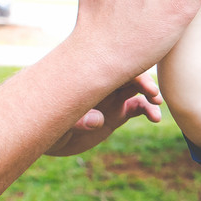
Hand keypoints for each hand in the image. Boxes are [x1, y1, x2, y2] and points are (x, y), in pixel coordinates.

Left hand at [46, 73, 163, 156]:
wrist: (47, 137)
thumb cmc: (46, 124)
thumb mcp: (57, 124)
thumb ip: (77, 121)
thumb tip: (99, 121)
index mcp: (88, 76)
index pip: (112, 62)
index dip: (130, 67)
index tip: (140, 80)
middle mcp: (103, 83)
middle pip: (130, 71)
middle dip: (144, 80)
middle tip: (153, 95)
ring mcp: (112, 97)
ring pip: (138, 88)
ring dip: (150, 95)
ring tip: (155, 114)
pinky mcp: (118, 113)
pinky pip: (138, 106)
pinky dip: (149, 110)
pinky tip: (155, 118)